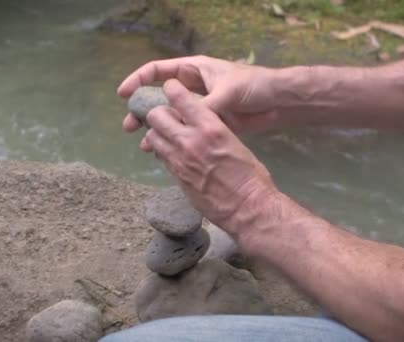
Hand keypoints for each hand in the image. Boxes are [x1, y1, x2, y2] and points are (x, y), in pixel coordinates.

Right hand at [118, 55, 280, 133]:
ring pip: (171, 117)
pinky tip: (166, 152)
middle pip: (160, 97)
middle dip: (143, 110)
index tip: (124, 95)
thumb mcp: (227, 92)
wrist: (279, 102)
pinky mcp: (209, 123)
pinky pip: (186, 131)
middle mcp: (193, 87)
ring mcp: (200, 106)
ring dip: (157, 129)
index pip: (158, 71)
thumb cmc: (254, 86)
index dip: (138, 81)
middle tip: (129, 127)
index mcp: (193, 71)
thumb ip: (204, 105)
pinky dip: (175, 140)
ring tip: (144, 145)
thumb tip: (180, 120)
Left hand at [142, 79, 276, 229]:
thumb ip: (213, 131)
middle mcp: (190, 140)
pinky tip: (173, 153)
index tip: (171, 89)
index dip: (172, 90)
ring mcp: (179, 160)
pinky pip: (161, 156)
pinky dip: (163, 151)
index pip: (179, 98)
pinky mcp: (176, 177)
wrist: (247, 208)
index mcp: (210, 127)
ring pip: (152, 136)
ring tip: (168, 135)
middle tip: (167, 116)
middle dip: (159, 112)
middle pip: (156, 115)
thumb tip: (201, 126)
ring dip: (157, 133)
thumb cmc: (251, 175)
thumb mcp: (235, 142)